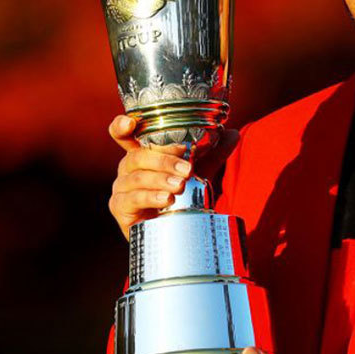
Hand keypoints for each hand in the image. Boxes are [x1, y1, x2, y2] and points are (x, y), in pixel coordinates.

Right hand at [106, 115, 239, 239]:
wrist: (172, 230)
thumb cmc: (179, 195)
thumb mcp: (197, 171)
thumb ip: (213, 153)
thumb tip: (234, 133)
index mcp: (142, 154)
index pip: (123, 135)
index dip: (122, 126)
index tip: (130, 123)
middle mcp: (128, 168)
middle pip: (138, 157)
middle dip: (163, 160)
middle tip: (187, 169)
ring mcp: (121, 188)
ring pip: (137, 178)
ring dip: (160, 179)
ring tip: (180, 185)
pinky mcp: (120, 208)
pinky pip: (132, 199)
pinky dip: (150, 197)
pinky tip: (166, 199)